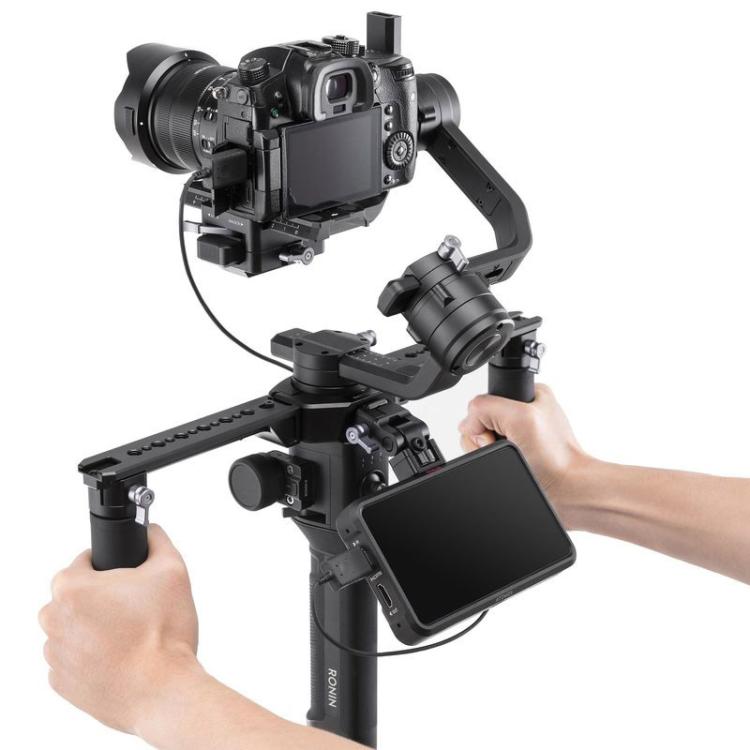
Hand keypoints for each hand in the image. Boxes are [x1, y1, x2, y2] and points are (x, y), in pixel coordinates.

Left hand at [39, 525, 200, 734]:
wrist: (163, 690)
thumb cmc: (163, 634)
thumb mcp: (173, 570)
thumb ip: (158, 541)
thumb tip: (150, 532)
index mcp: (72, 588)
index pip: (84, 561)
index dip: (111, 567)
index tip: (129, 580)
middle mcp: (54, 620)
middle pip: (76, 595)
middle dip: (102, 598)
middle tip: (135, 607)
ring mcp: (55, 654)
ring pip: (74, 627)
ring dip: (95, 627)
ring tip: (131, 635)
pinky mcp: (62, 683)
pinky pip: (74, 658)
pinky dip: (92, 655)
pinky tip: (120, 656)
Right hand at [459, 384, 590, 525]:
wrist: (568, 492)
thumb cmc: (557, 458)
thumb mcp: (520, 417)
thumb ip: (484, 407)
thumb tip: (467, 424)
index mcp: (527, 395)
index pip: (484, 400)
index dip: (484, 419)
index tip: (503, 432)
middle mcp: (521, 415)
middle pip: (479, 422)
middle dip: (485, 439)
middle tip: (511, 447)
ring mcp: (517, 437)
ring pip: (479, 442)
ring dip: (489, 454)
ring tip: (516, 459)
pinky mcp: (515, 455)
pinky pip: (487, 456)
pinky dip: (493, 463)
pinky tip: (514, 466)